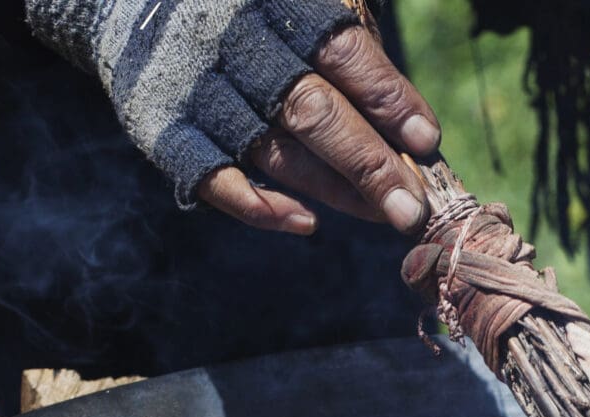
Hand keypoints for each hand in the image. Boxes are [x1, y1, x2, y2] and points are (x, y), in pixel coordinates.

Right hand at [25, 0, 439, 234]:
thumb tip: (409, 129)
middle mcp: (232, 41)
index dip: (387, 98)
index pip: (343, 52)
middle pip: (311, 111)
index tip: (426, 140)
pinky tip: (306, 222)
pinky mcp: (162, 126)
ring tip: (384, 213)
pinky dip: (260, 207)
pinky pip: (215, 180)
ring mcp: (194, 87)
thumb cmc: (250, 5)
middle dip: (369, 164)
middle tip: (414, 208)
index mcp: (278, 0)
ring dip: (334, 191)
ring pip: (274, 152)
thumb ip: (349, 44)